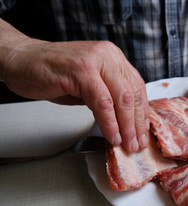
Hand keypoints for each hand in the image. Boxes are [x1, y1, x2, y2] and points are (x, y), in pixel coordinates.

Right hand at [0, 24, 148, 152]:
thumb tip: (126, 122)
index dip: (142, 113)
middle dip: (137, 124)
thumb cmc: (53, 74)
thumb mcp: (89, 84)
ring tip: (128, 144)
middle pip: (132, 94)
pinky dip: (109, 122)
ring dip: (127, 126)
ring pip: (121, 98)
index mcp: (114, 58)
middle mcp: (108, 55)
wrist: (21, 60)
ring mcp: (95, 61)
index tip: (143, 133)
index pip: (137, 87)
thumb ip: (108, 96)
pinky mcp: (81, 70)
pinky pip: (102, 102)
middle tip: (137, 144)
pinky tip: (112, 136)